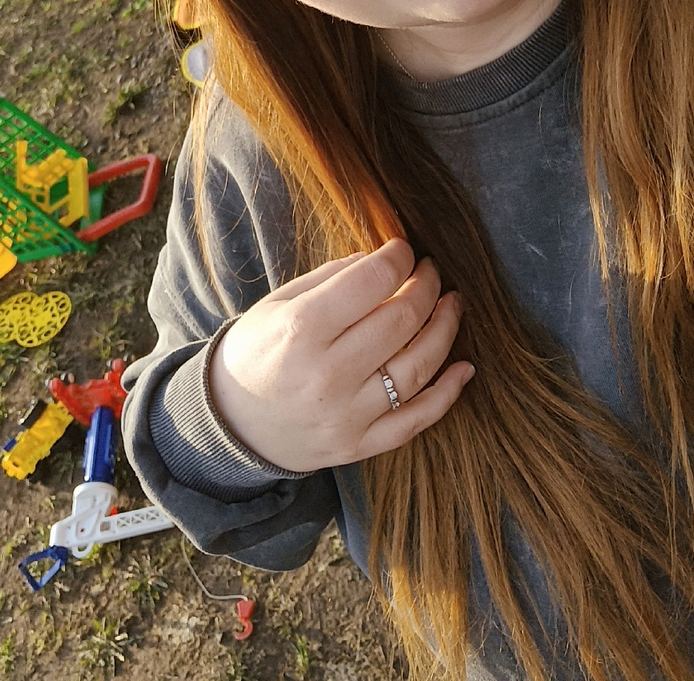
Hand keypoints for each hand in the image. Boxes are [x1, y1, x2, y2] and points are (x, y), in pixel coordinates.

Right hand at [209, 238, 473, 472]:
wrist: (228, 423)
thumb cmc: (255, 352)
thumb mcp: (278, 304)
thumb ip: (331, 279)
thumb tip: (381, 260)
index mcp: (301, 329)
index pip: (372, 282)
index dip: (398, 258)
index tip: (405, 250)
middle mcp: (328, 373)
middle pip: (402, 320)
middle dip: (427, 286)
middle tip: (431, 272)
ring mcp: (346, 414)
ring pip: (418, 367)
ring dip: (446, 329)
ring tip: (453, 304)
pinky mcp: (359, 444)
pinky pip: (416, 419)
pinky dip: (448, 392)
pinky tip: (464, 366)